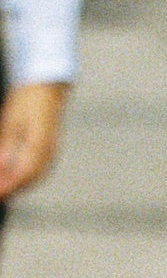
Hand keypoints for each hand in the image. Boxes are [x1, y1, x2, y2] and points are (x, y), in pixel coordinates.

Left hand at [0, 83, 70, 200]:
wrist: (46, 89)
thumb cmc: (28, 100)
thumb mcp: (12, 122)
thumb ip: (7, 147)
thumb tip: (1, 167)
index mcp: (40, 147)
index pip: (23, 175)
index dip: (9, 186)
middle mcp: (48, 155)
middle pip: (28, 180)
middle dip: (11, 189)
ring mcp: (50, 155)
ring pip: (32, 178)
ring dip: (17, 185)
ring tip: (2, 188)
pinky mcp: (48, 153)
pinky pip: (35, 171)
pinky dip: (22, 178)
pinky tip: (11, 178)